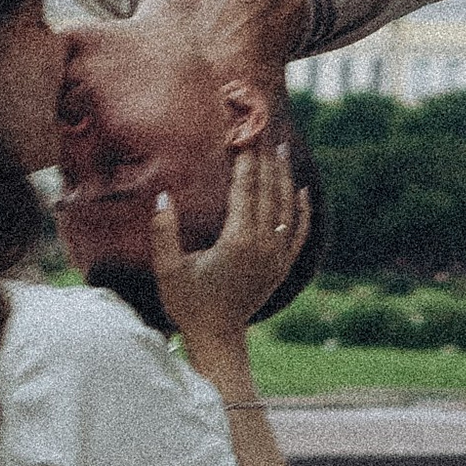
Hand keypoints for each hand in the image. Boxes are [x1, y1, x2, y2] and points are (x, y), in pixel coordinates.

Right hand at [146, 138, 308, 363]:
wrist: (218, 337)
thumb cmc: (188, 303)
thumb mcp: (168, 269)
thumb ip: (164, 232)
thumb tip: (163, 195)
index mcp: (237, 241)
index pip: (245, 188)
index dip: (245, 158)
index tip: (243, 132)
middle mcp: (263, 244)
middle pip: (268, 190)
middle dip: (264, 158)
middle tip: (261, 128)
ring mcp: (277, 256)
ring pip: (286, 206)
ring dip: (283, 175)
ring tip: (280, 147)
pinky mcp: (282, 266)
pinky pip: (299, 230)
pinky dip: (301, 209)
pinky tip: (301, 190)